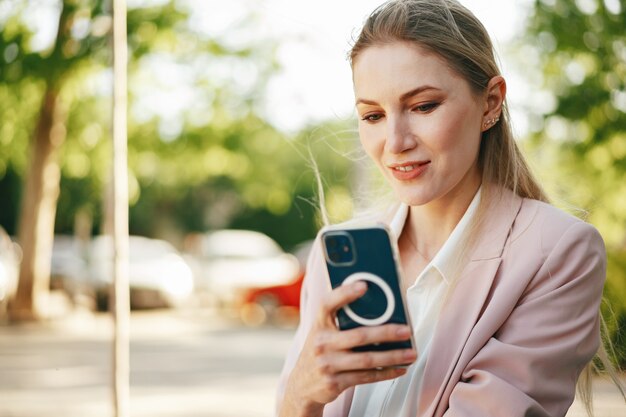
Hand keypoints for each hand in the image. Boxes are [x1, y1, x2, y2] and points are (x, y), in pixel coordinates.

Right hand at [279, 281, 416, 416]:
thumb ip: (340, 320)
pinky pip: (366, 377)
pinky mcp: (334, 383)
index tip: (364, 285)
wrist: (301, 386)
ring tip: (411, 353)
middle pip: (359, 336)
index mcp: (318, 324)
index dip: (344, 293)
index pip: (327, 304)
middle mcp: (321, 343)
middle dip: (387, 332)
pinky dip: (386, 373)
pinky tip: (400, 368)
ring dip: (393, 356)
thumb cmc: (321, 350)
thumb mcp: (322, 332)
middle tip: (407, 330)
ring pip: (367, 359)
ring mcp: (327, 364)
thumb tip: (377, 308)